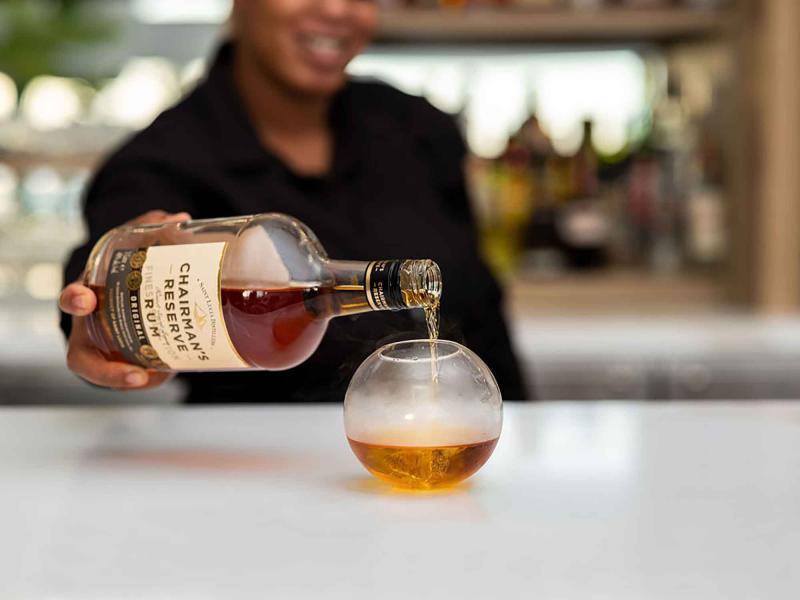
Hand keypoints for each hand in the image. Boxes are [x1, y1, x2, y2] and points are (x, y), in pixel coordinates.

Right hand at [60, 210, 191, 389]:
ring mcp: (105, 352)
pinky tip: (171, 372)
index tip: (85, 299)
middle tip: (133, 372)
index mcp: (88, 296)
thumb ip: (149, 230)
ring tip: (156, 379)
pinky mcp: (125, 364)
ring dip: (131, 381)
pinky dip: (152, 377)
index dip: (75, 300)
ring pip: (109, 375)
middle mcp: (89, 330)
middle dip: (103, 368)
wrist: (122, 294)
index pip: (72, 299)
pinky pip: (136, 376)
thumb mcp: (132, 248)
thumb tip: (180, 217)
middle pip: (82, 357)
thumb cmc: (122, 271)